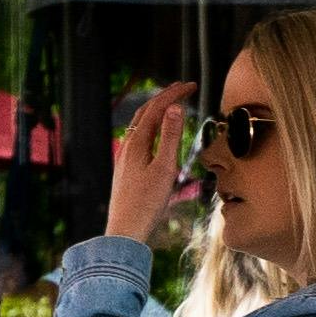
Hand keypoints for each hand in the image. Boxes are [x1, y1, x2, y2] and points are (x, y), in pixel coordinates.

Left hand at [104, 87, 200, 243]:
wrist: (125, 231)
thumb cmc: (146, 204)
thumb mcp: (164, 169)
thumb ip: (170, 137)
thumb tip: (174, 108)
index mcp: (137, 143)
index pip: (156, 108)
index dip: (173, 94)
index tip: (190, 85)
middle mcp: (128, 146)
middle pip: (145, 113)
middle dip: (164, 97)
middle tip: (182, 87)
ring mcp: (125, 158)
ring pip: (140, 125)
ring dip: (156, 110)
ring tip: (170, 104)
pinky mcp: (126, 169)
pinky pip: (139, 138)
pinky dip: (151, 126)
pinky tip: (155, 135)